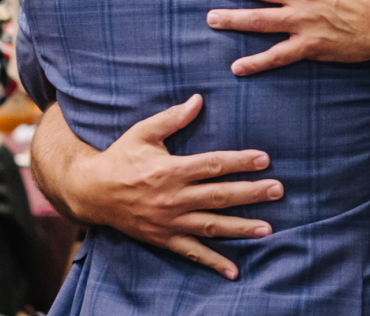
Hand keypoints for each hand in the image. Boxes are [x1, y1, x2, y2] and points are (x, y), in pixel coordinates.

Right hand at [36, 95, 283, 279]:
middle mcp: (173, 199)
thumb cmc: (120, 157)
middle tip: (278, 190)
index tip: (265, 159)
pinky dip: (213, 262)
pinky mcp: (163, 239)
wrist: (90, 193)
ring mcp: (169, 223)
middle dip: (251, 193)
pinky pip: (192, 253)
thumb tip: (199, 99)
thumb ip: (173, 118)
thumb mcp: (143, 132)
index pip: (213, 165)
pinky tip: (234, 270)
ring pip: (212, 226)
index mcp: (170, 170)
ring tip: (268, 228)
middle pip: (219, 196)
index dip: (240, 162)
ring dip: (241, 228)